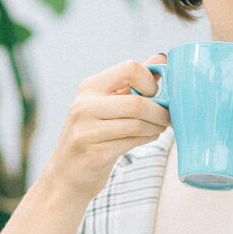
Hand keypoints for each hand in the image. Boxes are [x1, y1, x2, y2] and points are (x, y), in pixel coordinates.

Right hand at [38, 54, 169, 202]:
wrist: (65, 175)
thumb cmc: (91, 135)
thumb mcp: (105, 104)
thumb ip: (131, 82)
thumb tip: (160, 58)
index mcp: (89, 87)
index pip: (130, 68)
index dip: (150, 81)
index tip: (155, 94)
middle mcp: (84, 106)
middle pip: (138, 102)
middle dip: (160, 111)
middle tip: (167, 118)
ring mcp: (87, 131)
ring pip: (138, 124)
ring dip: (156, 127)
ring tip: (158, 128)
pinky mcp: (95, 153)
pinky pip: (133, 141)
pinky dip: (148, 138)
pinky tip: (148, 137)